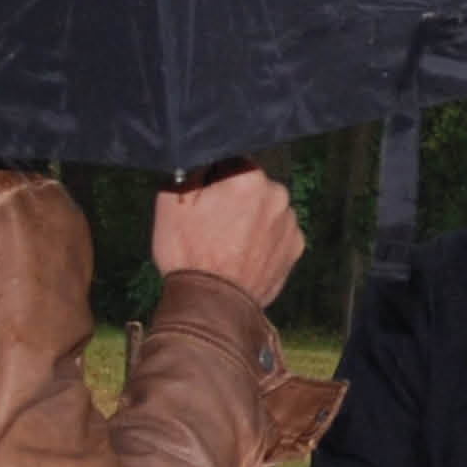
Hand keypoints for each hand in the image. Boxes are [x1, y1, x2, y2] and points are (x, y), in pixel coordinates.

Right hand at [152, 166, 306, 310]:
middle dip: (234, 198)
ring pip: (266, 209)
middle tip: (213, 225)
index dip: (214, 179)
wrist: (211, 306)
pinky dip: (263, 240)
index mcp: (248, 178)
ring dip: (251, 219)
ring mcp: (289, 223)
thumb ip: (192, 170)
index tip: (203, 200)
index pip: (231, 160)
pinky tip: (242, 256)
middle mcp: (277, 195)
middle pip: (252, 185)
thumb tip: (205, 159)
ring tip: (227, 246)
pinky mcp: (295, 248)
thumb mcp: (171, 203)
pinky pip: (276, 233)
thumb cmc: (187, 254)